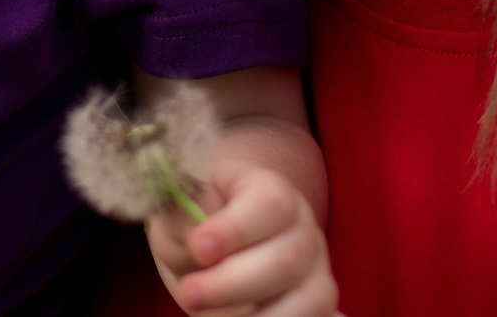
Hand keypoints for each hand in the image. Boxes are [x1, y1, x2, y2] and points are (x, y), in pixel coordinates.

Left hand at [147, 165, 335, 316]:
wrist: (205, 246)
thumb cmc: (192, 222)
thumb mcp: (178, 213)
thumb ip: (188, 223)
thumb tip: (202, 249)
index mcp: (271, 191)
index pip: (270, 203)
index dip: (237, 228)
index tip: (199, 247)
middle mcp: (303, 231)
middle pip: (286, 261)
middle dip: (232, 285)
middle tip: (189, 294)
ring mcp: (315, 272)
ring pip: (309, 302)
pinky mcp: (317, 306)